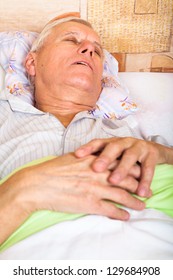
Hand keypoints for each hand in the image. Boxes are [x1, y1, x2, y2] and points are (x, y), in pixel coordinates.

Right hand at [0, 153, 144, 242]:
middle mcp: (98, 173)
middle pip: (126, 178)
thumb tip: (95, 158)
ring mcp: (95, 189)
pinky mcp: (90, 204)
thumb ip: (87, 157)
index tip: (139, 172)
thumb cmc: (52, 170)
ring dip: (135, 202)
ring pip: (123, 195)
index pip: (121, 162)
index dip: (133, 168)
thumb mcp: (72, 158)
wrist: (37, 184)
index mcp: (94, 160)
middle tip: (146, 190)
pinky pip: (111, 210)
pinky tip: (126, 216)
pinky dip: (121, 214)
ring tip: (142, 206)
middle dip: (139, 185)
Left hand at [75, 137, 172, 196]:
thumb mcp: (112, 156)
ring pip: (129, 156)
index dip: (88, 148)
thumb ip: (99, 160)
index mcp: (112, 142)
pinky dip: (145, 181)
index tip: (77, 155)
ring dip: (122, 169)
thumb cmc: (125, 155)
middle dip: (104, 157)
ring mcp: (138, 147)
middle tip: (96, 168)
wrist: (152, 150)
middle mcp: (124, 142)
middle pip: (113, 148)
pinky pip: (148, 168)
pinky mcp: (152, 154)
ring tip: (114, 181)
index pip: (98, 143)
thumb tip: (76, 169)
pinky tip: (141, 192)